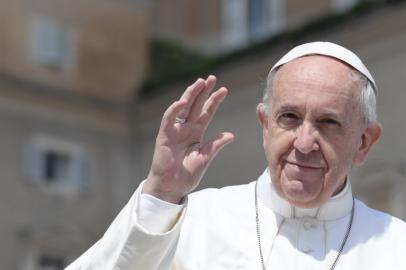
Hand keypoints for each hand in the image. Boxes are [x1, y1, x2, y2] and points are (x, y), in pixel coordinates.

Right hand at [143, 75, 234, 202]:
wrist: (171, 187)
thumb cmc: (186, 175)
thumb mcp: (204, 158)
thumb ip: (215, 145)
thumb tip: (231, 135)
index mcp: (196, 133)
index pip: (206, 112)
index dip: (214, 101)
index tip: (224, 89)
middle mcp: (186, 128)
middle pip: (195, 105)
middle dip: (203, 91)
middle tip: (211, 78)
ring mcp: (175, 130)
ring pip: (183, 108)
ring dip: (191, 95)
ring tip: (200, 82)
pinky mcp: (164, 135)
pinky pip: (169, 119)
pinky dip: (175, 110)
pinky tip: (183, 102)